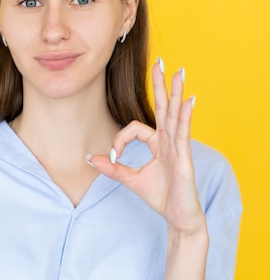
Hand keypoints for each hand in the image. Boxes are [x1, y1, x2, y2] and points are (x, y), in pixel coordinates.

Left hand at [88, 58, 205, 233]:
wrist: (178, 217)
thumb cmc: (160, 197)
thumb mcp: (130, 180)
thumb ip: (112, 168)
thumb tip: (90, 157)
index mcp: (158, 143)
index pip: (135, 129)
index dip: (120, 140)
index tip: (113, 156)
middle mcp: (169, 140)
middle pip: (164, 107)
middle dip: (160, 85)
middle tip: (159, 62)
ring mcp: (178, 147)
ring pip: (175, 114)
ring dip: (176, 92)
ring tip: (179, 72)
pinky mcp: (184, 157)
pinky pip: (183, 132)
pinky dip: (185, 115)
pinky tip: (188, 100)